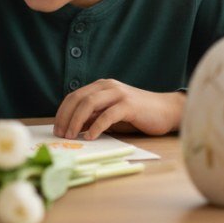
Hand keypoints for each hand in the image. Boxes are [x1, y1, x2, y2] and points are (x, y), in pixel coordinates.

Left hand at [52, 79, 184, 139]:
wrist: (167, 111)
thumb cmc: (138, 115)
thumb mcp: (111, 114)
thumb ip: (94, 116)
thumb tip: (73, 127)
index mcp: (101, 86)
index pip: (74, 96)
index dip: (62, 111)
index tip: (56, 128)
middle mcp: (108, 86)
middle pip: (78, 98)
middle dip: (66, 116)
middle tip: (60, 134)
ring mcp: (119, 94)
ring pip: (90, 103)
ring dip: (77, 120)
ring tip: (71, 136)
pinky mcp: (130, 105)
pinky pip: (108, 115)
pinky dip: (97, 126)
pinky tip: (91, 136)